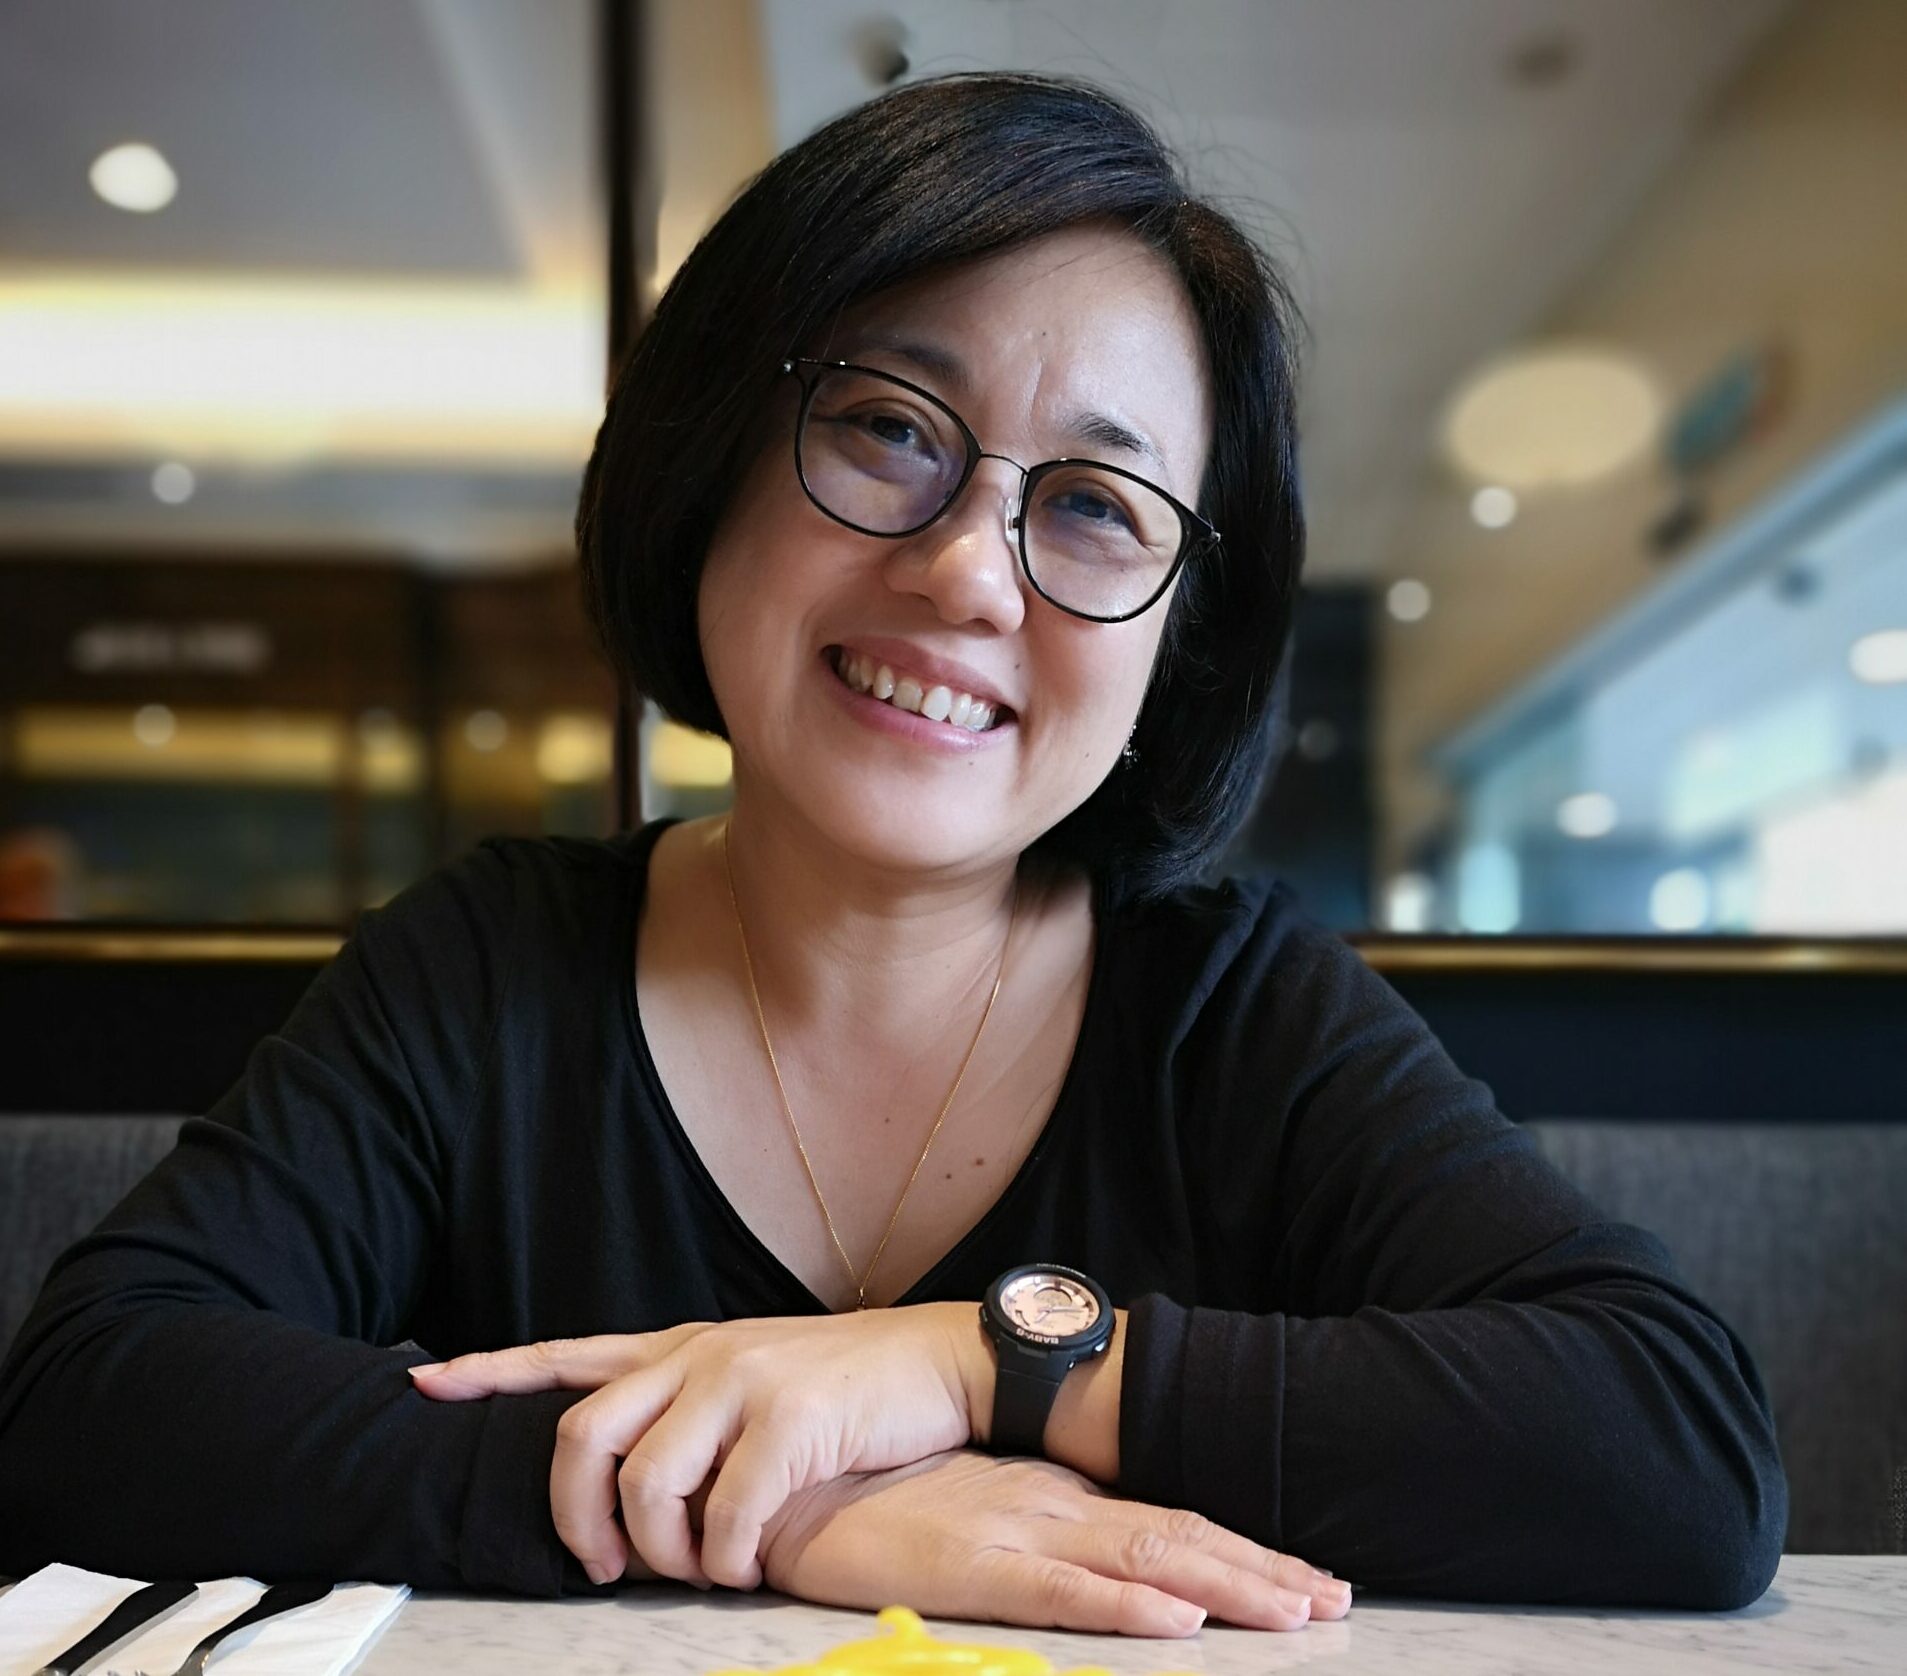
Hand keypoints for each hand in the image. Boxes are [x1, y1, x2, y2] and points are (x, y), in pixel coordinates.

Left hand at [407, 1306, 978, 1588]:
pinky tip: (750, 1567)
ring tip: (703, 1571)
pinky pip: (727, 1517)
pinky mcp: (792, 1421)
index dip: (493, 1370)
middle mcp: (700, 1356)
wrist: (940, 1362)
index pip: (568, 1353)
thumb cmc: (847, 1386)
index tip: (426, 1384)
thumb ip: (693, 1410)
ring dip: (665, 1554)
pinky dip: (728, 1562)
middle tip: (608, 1567)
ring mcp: (744, 1383)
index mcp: (684, 1347)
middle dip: (576, 1519)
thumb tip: (640, 1484)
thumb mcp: (756, 1377)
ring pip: (648, 1484)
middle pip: (584, 1435)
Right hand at [758, 1448, 1350, 1636]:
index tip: (1309, 1579)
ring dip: (1223, 1588)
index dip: (1244, 1553)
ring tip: (1293, 1612)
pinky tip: (1171, 1618)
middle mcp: (1054, 1507)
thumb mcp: (981, 1510)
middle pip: (1178, 1539)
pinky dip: (1121, 1606)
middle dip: (1261, 1573)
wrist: (797, 1479)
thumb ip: (1046, 1532)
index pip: (1172, 1522)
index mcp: (1059, 1495)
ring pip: (1141, 1562)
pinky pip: (1058, 1591)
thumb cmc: (886, 1497)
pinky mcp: (969, 1566)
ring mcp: (1016, 1532)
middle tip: (1336, 1599)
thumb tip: (1112, 1560)